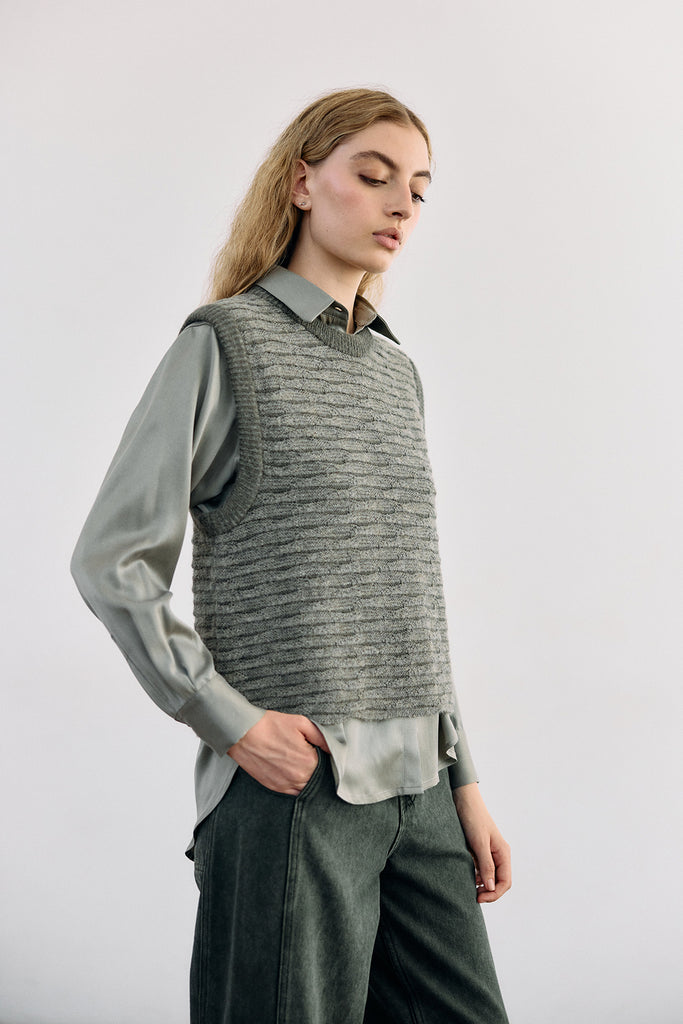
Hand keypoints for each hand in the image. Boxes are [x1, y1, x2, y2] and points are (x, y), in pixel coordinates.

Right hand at [227, 710, 329, 794]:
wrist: (243, 733)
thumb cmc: (270, 726)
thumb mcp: (301, 723)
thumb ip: (322, 737)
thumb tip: (335, 748)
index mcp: (308, 762)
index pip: (328, 768)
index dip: (328, 761)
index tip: (325, 755)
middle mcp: (299, 777)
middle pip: (319, 781)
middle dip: (320, 772)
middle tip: (315, 759)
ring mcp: (286, 785)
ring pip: (307, 789)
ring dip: (309, 781)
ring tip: (304, 766)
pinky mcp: (275, 788)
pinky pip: (293, 793)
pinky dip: (297, 786)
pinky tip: (295, 774)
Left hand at [452, 783, 510, 903]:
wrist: (463, 800)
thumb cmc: (473, 818)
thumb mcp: (479, 843)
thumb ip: (486, 865)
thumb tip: (491, 887)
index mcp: (503, 853)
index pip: (505, 882)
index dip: (494, 894)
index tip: (479, 898)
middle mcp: (499, 854)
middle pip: (500, 881)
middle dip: (489, 892)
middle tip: (474, 897)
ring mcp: (490, 852)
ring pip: (491, 876)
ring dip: (483, 886)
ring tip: (470, 889)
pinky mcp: (480, 850)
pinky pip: (483, 869)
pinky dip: (477, 876)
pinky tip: (468, 878)